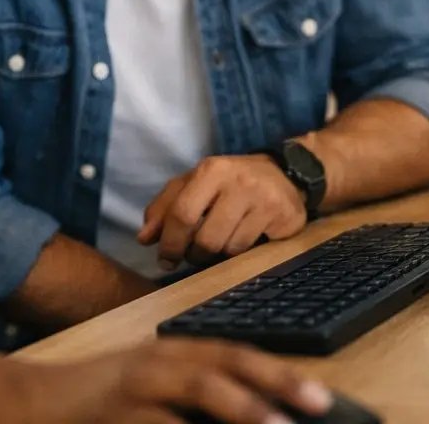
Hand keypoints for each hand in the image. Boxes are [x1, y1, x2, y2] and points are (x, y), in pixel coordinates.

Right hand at [11, 338, 331, 423]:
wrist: (25, 401)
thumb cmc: (95, 399)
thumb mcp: (146, 386)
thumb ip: (190, 396)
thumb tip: (251, 416)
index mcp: (171, 351)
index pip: (235, 354)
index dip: (279, 372)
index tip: (321, 395)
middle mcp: (158, 360)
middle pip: (226, 366)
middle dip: (275, 384)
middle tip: (318, 404)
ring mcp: (134, 386)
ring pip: (199, 392)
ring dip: (242, 409)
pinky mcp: (113, 414)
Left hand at [138, 155, 306, 269]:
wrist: (284, 175)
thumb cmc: (230, 183)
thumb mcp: (195, 185)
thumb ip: (166, 207)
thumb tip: (144, 237)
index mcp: (211, 169)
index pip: (181, 213)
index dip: (169, 243)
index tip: (165, 259)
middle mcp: (238, 181)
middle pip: (205, 238)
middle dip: (193, 255)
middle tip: (191, 257)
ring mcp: (263, 198)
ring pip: (228, 248)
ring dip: (218, 254)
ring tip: (220, 243)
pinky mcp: (283, 215)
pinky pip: (251, 250)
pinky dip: (241, 251)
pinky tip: (244, 239)